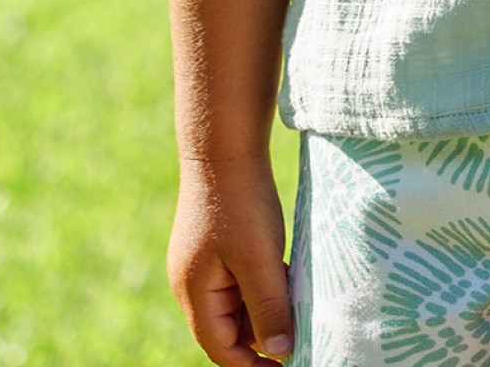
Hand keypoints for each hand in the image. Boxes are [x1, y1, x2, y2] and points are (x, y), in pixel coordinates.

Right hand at [168, 154, 292, 364]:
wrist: (225, 144)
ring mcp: (201, 261)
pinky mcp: (215, 243)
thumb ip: (269, 309)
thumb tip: (279, 353)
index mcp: (193, 292)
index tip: (287, 366)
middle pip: (227, 328)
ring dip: (264, 305)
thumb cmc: (240, 203)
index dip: (252, 365)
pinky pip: (238, 278)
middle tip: (299, 328)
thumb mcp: (260, 260)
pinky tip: (285, 271)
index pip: (220, 349)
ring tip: (295, 298)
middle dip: (262, 333)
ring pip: (236, 302)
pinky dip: (261, 282)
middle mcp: (191, 282)